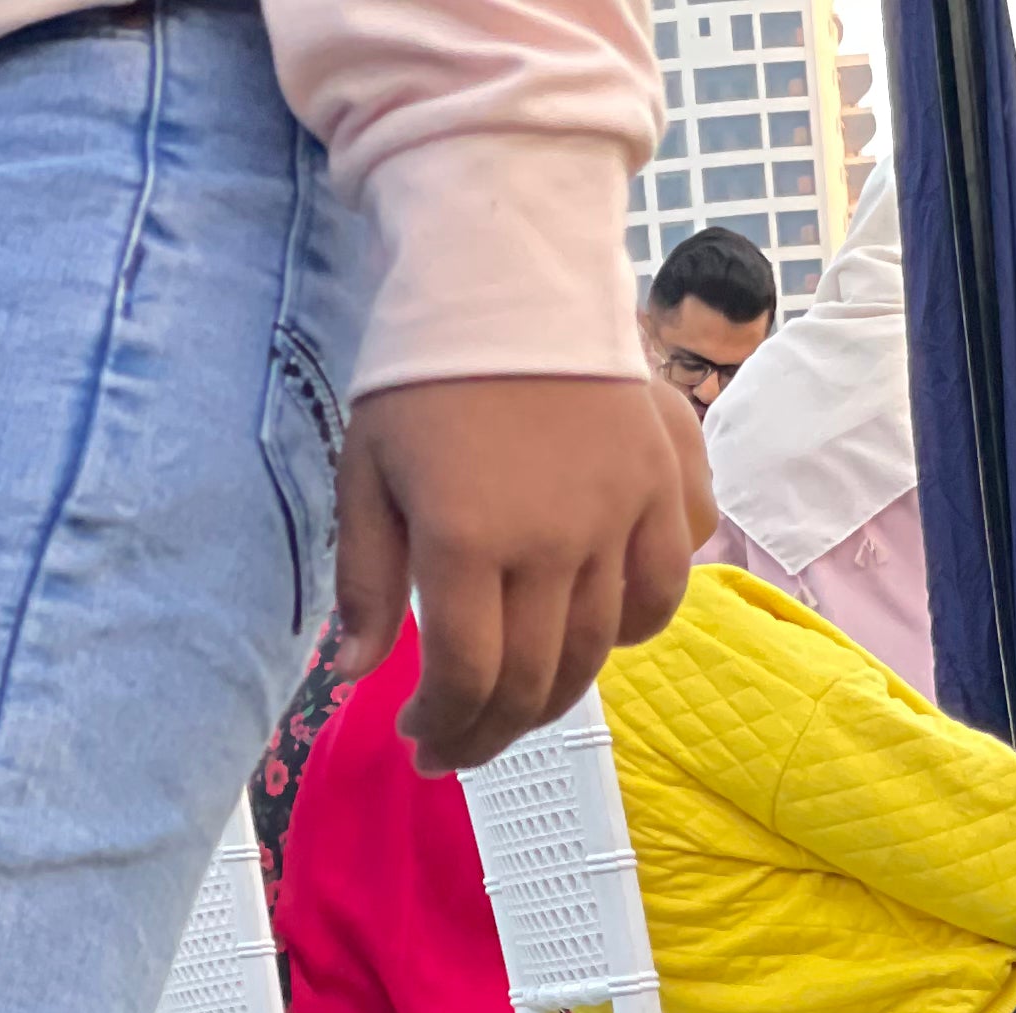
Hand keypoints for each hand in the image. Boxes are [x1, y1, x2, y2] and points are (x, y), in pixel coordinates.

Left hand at [332, 377, 696, 777]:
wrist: (509, 268)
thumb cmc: (423, 372)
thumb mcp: (365, 472)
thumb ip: (362, 580)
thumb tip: (354, 675)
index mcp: (465, 538)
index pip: (466, 679)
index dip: (443, 727)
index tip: (420, 736)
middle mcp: (550, 539)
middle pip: (531, 683)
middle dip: (489, 732)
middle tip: (458, 742)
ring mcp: (616, 515)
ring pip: (594, 653)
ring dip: (551, 697)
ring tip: (513, 702)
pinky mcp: (661, 488)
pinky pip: (661, 594)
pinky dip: (630, 632)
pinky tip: (588, 636)